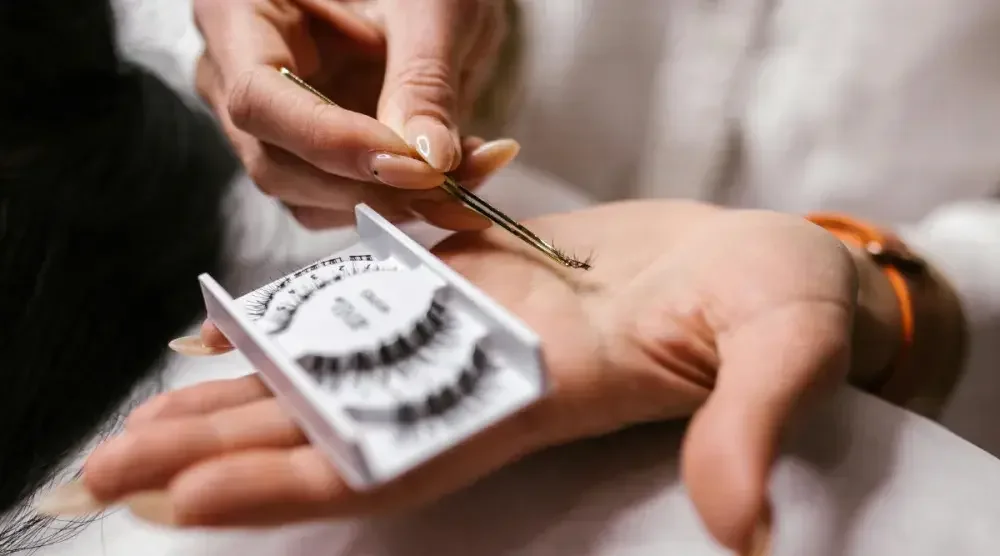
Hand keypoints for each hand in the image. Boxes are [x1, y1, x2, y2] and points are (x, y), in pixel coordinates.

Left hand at [62, 201, 900, 553]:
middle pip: (338, 425)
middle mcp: (490, 371)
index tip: (188, 500)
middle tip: (108, 473)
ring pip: (340, 366)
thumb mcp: (785, 351)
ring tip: (141, 417)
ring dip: (241, 391)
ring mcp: (478, 325)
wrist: (773, 267)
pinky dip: (302, 319)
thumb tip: (743, 522)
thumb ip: (752, 424)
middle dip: (224, 450)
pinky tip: (236, 333)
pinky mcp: (482, 279)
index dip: (297, 480)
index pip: (401, 452)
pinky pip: (372, 305)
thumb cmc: (789, 306)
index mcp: (542, 391)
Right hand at [193, 0, 511, 229]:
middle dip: (370, 186)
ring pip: (309, 198)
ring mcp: (271, 122)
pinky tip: (454, 173)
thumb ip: (424, 78)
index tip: (409, 161)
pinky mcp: (310, 155)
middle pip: (277, 163)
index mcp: (240, 13)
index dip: (330, 141)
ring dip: (393, 202)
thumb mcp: (430, 8)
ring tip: (470, 171)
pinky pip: (343, 201)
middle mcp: (237, 74)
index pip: (258, 99)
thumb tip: (430, 158)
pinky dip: (402, 200)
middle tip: (452, 183)